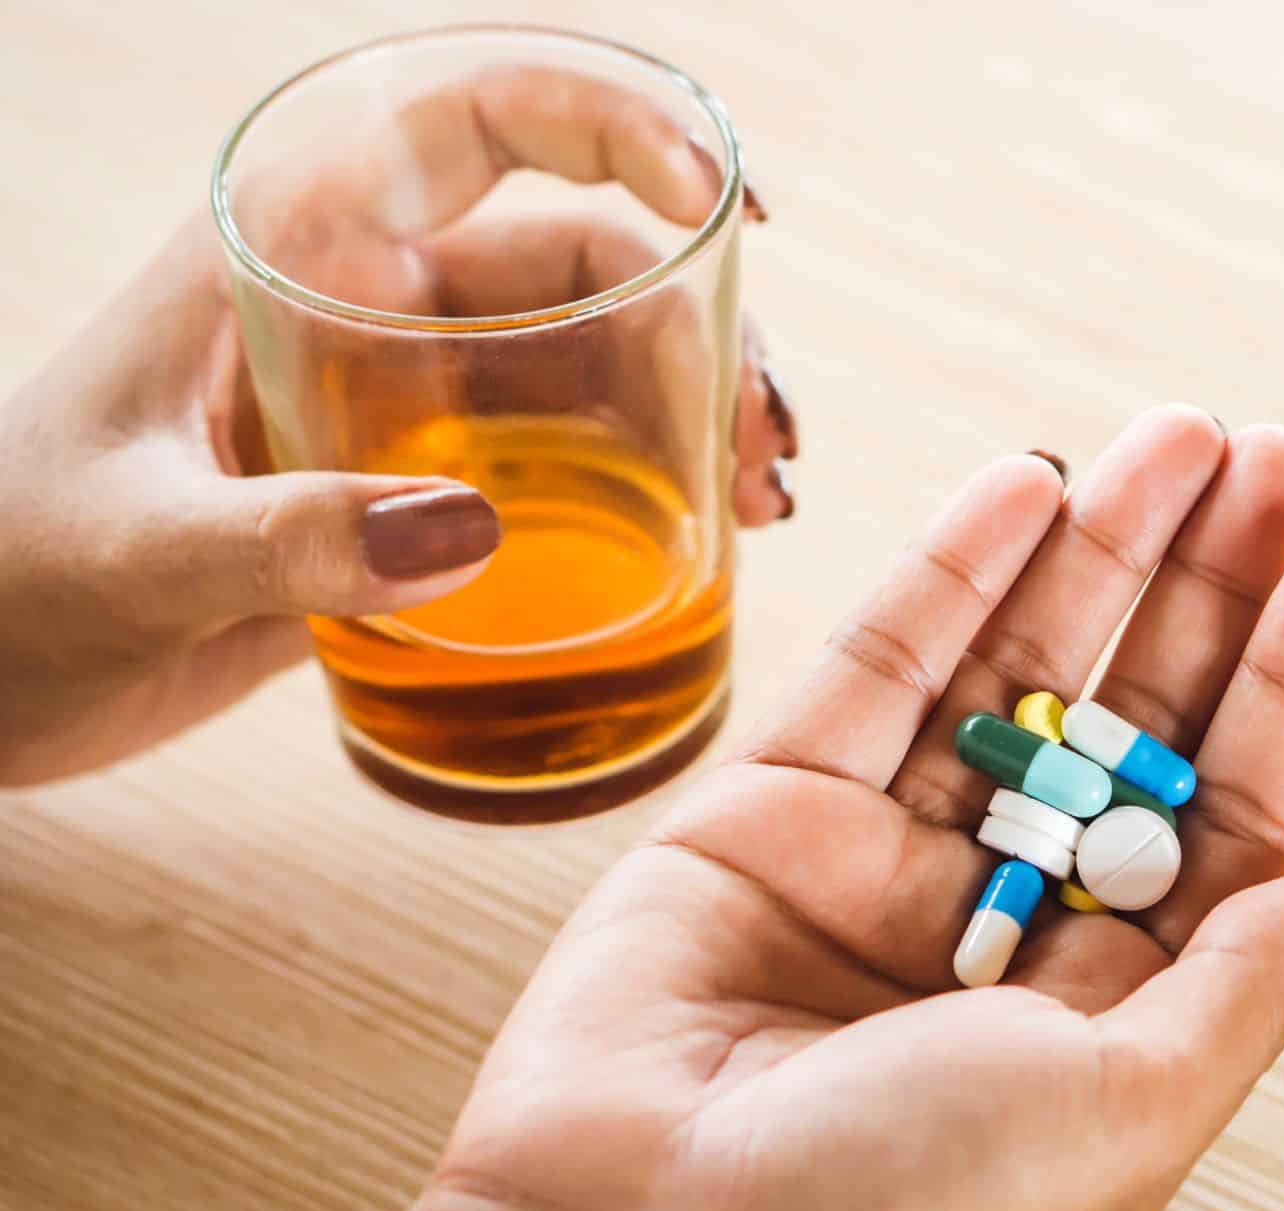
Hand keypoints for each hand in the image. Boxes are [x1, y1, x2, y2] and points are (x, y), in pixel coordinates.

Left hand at [0, 67, 794, 785]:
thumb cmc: (4, 579)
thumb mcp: (132, 548)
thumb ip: (287, 537)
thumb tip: (477, 536)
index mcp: (290, 241)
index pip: (480, 120)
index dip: (621, 126)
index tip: (723, 208)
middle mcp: (366, 298)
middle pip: (585, 257)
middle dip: (703, 324)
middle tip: (767, 439)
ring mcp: (401, 398)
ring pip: (596, 361)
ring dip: (699, 410)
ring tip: (764, 501)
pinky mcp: (415, 490)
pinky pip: (568, 461)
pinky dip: (654, 487)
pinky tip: (711, 543)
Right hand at [227, 406, 1283, 1210]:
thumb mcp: (1127, 1121)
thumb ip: (1236, 991)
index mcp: (1111, 1016)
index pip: (1237, 814)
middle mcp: (1008, 932)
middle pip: (1137, 722)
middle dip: (1212, 589)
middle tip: (1276, 456)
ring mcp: (887, 864)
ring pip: (1014, 675)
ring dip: (1101, 547)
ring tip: (1181, 437)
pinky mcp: (770, 812)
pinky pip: (879, 666)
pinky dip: (953, 570)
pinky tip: (1029, 482)